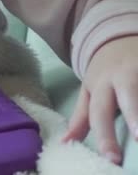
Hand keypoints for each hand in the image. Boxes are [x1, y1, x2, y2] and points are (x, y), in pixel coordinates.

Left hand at [63, 35, 137, 163]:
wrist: (117, 39)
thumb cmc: (103, 73)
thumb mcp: (89, 92)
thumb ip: (80, 118)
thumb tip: (66, 142)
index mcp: (101, 85)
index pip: (99, 112)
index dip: (105, 135)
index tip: (111, 157)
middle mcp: (123, 75)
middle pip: (128, 95)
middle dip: (134, 116)